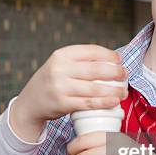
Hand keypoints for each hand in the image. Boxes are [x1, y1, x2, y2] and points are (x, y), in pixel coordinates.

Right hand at [11, 45, 127, 141]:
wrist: (30, 102)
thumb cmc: (52, 81)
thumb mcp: (60, 65)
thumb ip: (80, 61)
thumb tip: (112, 61)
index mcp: (61, 55)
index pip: (91, 51)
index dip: (109, 55)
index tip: (119, 60)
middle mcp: (59, 69)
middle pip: (95, 70)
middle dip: (115, 73)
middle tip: (125, 76)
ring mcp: (60, 87)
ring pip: (94, 88)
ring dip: (113, 90)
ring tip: (123, 92)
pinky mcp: (62, 103)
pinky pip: (88, 103)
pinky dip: (103, 102)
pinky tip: (114, 102)